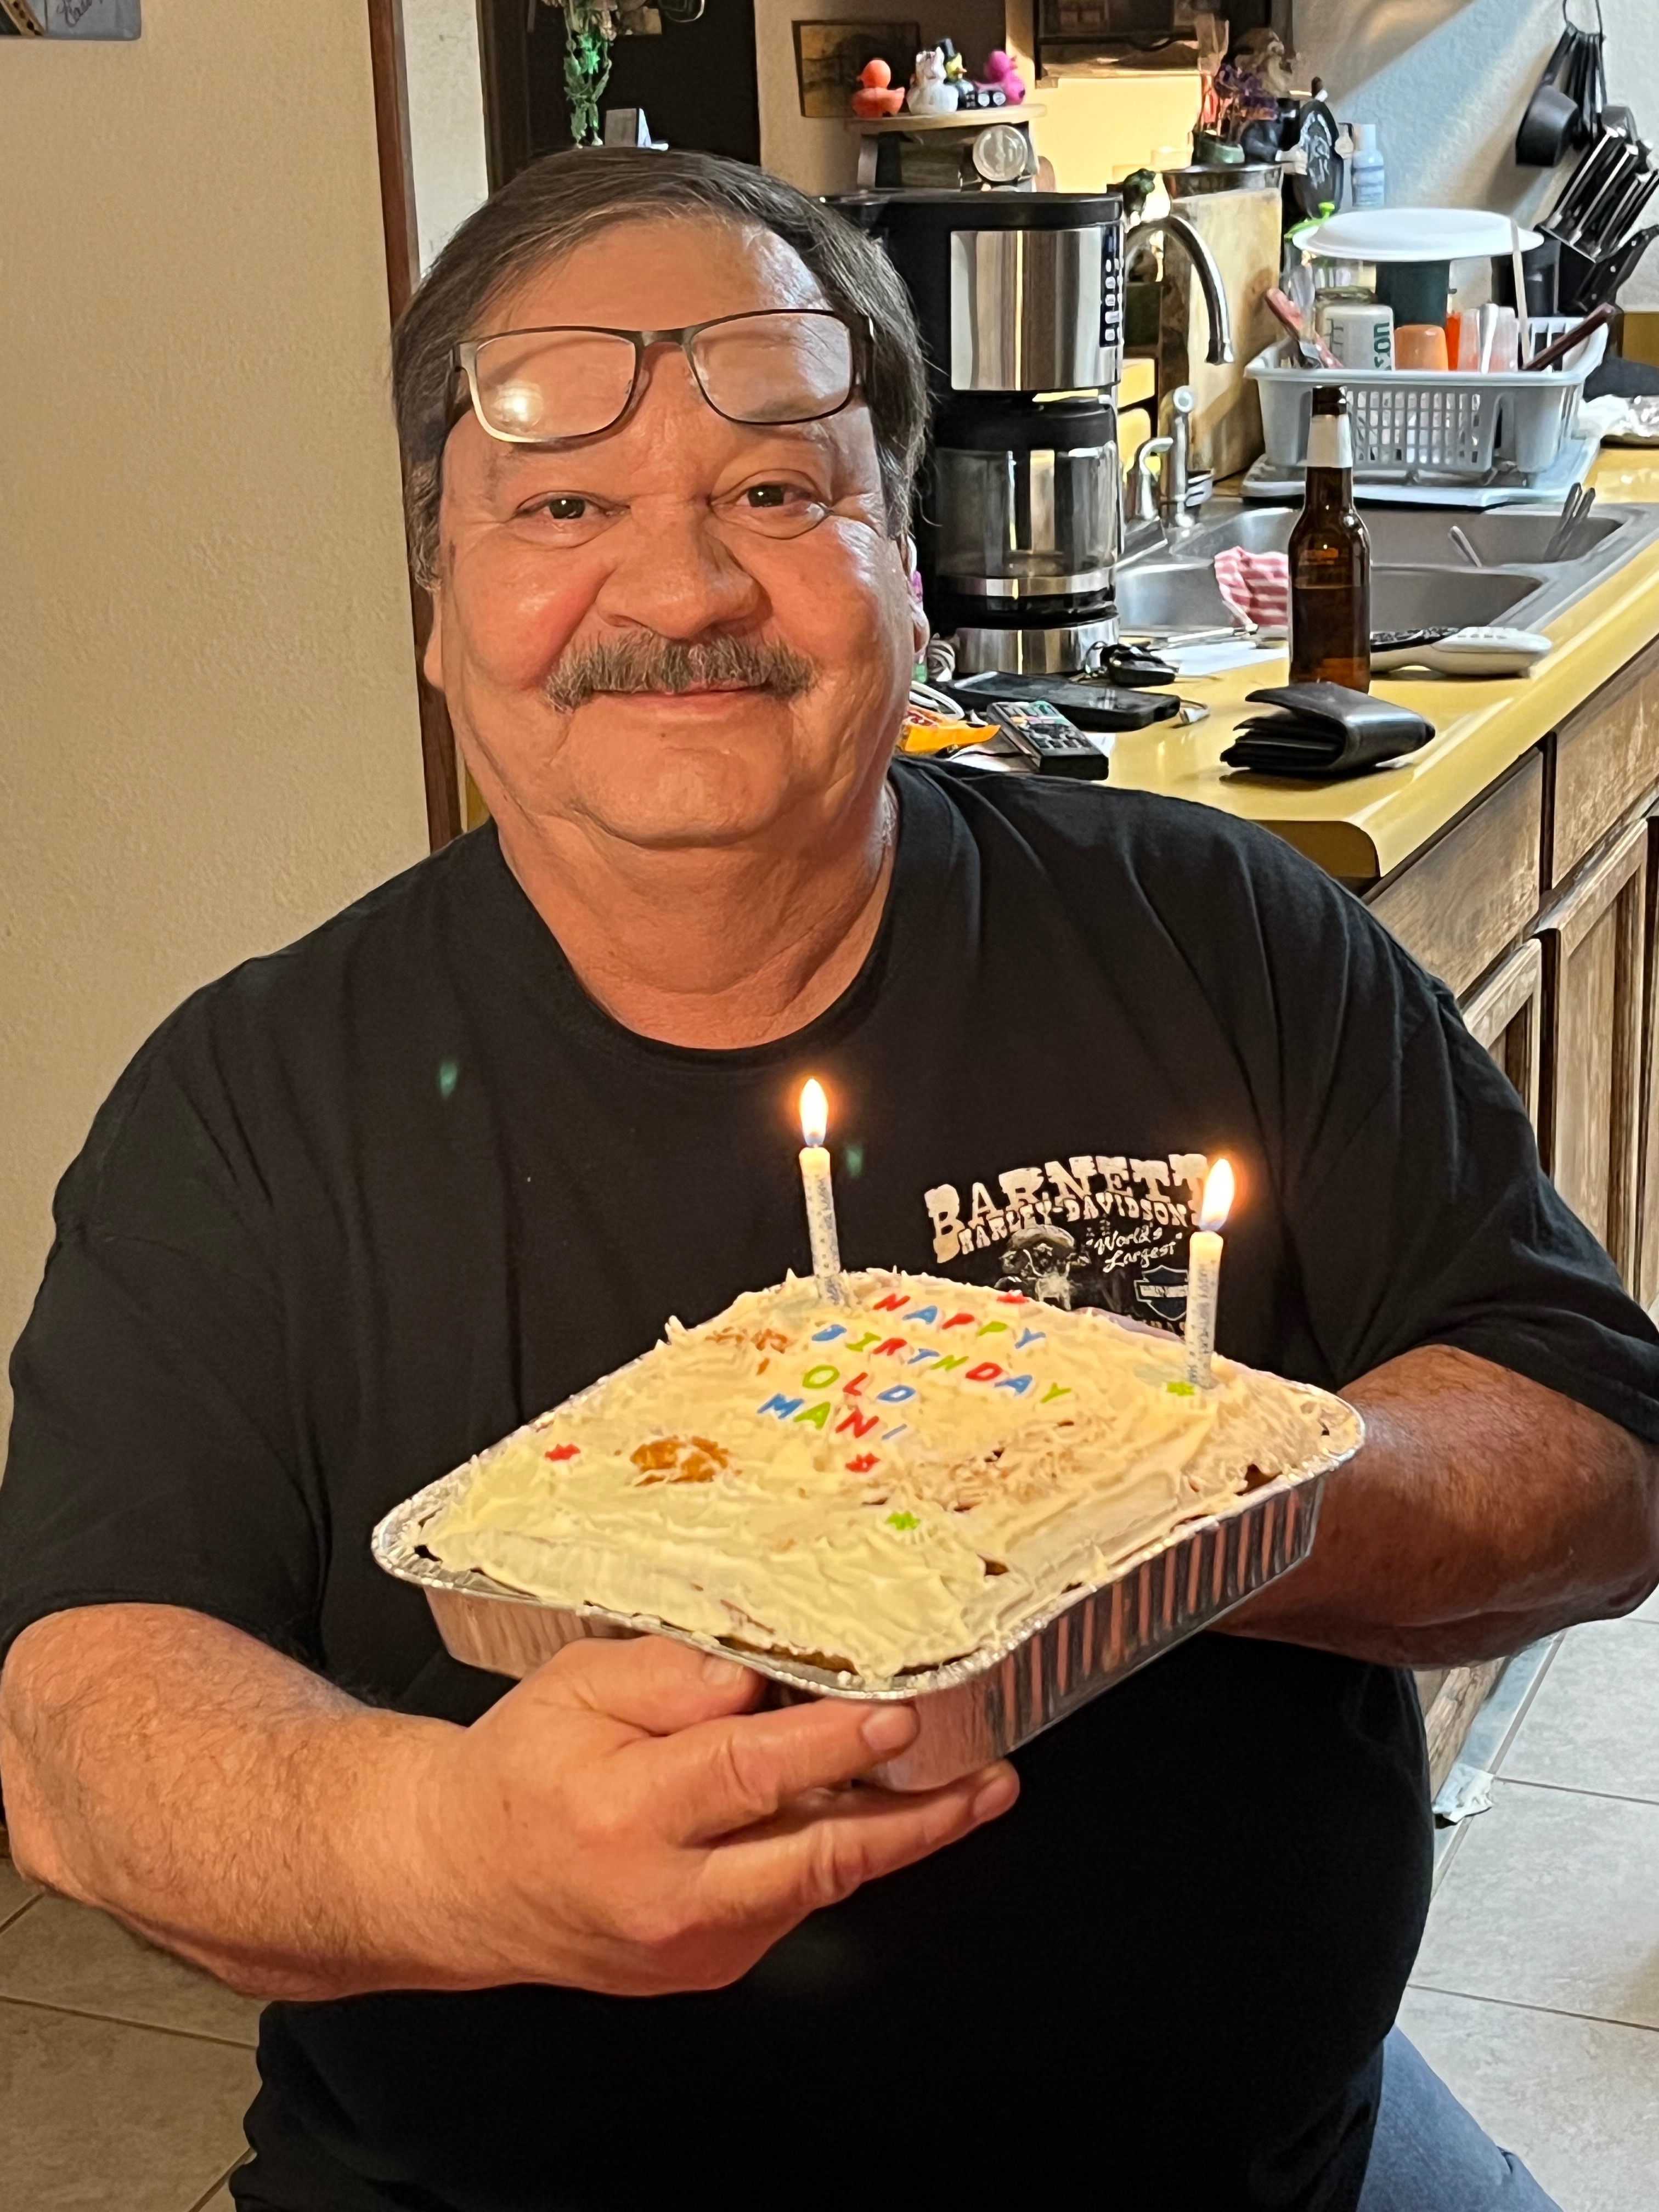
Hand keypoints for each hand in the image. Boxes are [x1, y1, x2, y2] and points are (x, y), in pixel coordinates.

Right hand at [415, 1635, 1016, 1996]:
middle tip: (984, 1778)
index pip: (749, 1773)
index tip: (897, 1713)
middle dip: (914, 1820)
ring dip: (899, 1836)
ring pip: (819, 1884)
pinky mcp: (710, 1964)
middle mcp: (667, 1893)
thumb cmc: (520, 1773)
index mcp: (625, 1814)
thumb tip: (752, 1676)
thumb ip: (664, 1675)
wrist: (460, 1879)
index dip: (833, 1742)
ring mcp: (695, 1943)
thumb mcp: (573, 1687)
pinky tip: (875, 1809)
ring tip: (969, 1787)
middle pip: (815, 1857)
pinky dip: (839, 1852)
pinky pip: (792, 1901)